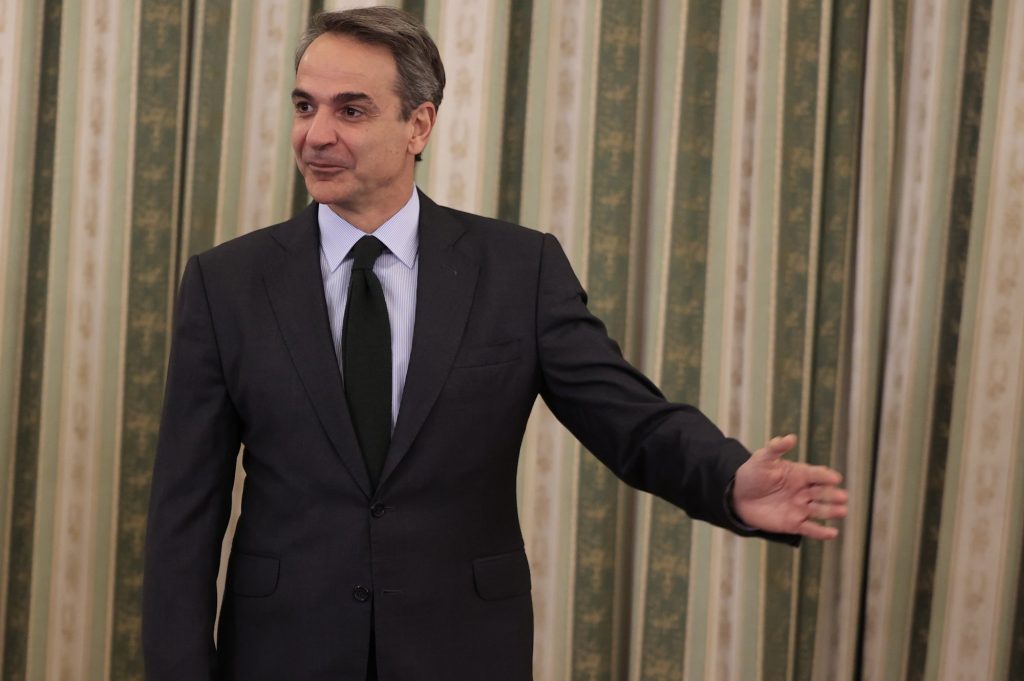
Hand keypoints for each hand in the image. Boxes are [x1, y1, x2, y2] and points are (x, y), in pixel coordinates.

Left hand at [731, 434, 847, 539]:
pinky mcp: (793, 524)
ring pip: (819, 510)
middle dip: (832, 495)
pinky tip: (832, 533)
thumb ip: (775, 448)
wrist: (738, 497)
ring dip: (831, 511)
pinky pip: (810, 529)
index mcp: (800, 474)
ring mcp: (800, 508)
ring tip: (842, 511)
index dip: (826, 476)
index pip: (816, 474)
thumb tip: (791, 437)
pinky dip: (821, 532)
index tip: (835, 478)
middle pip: (822, 493)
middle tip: (843, 497)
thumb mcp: (762, 459)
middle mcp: (804, 491)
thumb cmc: (753, 474)